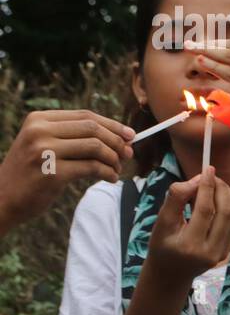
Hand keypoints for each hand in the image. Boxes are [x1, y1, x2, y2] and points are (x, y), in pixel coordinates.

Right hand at [0, 110, 133, 234]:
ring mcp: (44, 151)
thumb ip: (73, 137)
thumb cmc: (30, 173)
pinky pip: (92, 168)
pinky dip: (108, 173)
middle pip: (93, 129)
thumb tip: (121, 137)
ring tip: (117, 169)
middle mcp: (40, 131)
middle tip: (128, 154)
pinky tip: (110, 178)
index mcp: (38, 119)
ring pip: (96, 147)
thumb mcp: (42, 145)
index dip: (113, 125)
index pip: (86, 115)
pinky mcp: (52, 173)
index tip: (130, 135)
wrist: (1, 199)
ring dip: (114, 159)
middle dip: (117, 141)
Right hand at [143, 167, 229, 284]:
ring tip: (211, 187)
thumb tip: (198, 179)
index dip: (208, 186)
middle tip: (210, 177)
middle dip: (221, 188)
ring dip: (226, 195)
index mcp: (190, 245)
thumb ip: (176, 199)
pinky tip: (215, 200)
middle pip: (226, 211)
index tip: (207, 169)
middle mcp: (211, 251)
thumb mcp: (161, 222)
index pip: (205, 210)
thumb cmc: (162, 244)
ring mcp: (223, 252)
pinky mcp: (228, 250)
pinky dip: (228, 205)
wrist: (171, 273)